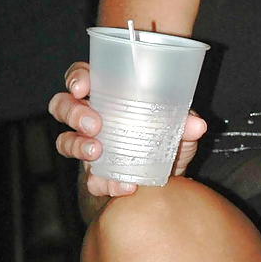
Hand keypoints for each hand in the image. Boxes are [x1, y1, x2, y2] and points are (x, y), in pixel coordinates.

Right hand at [49, 61, 207, 198]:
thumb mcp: (179, 125)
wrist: (170, 177)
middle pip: (63, 106)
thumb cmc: (167, 136)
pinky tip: (121, 185)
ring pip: (65, 141)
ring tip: (97, 152)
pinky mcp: (96, 175)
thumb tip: (197, 124)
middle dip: (73, 113)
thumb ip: (185, 122)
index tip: (82, 87)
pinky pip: (89, 178)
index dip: (76, 78)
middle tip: (94, 124)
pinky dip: (103, 182)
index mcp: (108, 93)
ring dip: (77, 146)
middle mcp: (92, 116)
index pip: (82, 76)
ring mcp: (89, 145)